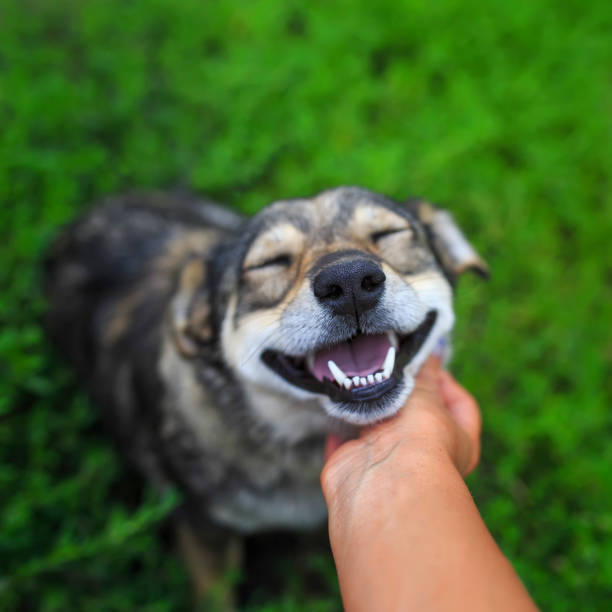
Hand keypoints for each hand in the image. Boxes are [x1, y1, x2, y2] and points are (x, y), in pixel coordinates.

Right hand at [321, 356, 480, 513]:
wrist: (384, 481)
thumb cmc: (419, 438)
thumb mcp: (428, 394)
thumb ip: (425, 371)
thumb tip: (430, 351)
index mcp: (458, 441)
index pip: (460, 405)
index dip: (446, 382)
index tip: (427, 365)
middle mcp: (424, 454)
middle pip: (416, 415)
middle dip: (402, 392)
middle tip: (389, 366)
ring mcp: (387, 461)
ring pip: (378, 426)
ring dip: (370, 405)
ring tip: (363, 376)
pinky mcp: (353, 465)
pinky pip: (345, 440)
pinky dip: (340, 423)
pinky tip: (339, 400)